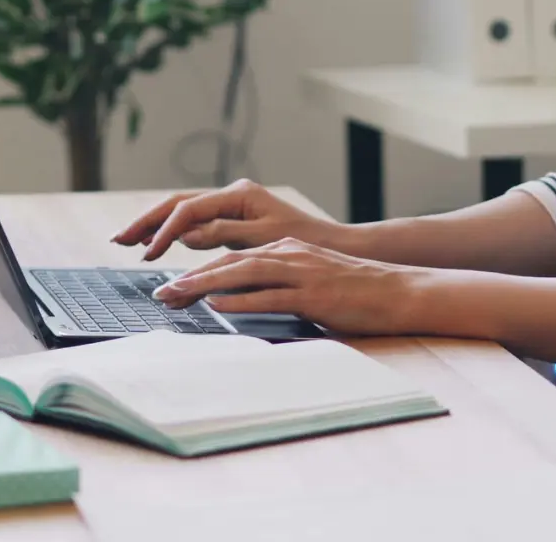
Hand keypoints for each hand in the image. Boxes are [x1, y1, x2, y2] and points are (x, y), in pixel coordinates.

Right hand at [111, 180, 340, 260]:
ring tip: (128, 240)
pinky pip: (195, 223)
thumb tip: (186, 234)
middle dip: (147, 221)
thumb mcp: (265, 240)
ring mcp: (231, 205)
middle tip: (119, 239)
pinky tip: (157, 242)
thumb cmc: (305, 244)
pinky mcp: (232, 218)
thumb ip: (224, 234)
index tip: (147, 253)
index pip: (190, 210)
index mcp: (239, 195)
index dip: (164, 231)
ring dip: (155, 225)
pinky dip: (173, 232)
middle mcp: (232, 195)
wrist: (332, 246)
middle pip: (178, 204)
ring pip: (183, 212)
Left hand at [150, 238, 421, 335]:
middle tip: (160, 293)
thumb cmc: (352, 292)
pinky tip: (220, 305)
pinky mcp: (314, 293)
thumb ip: (273, 285)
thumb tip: (236, 298)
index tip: (170, 287)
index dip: (197, 271)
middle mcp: (288, 255)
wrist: (396, 291)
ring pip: (243, 273)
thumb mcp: (307, 281)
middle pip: (229, 262)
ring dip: (205, 285)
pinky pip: (271, 295)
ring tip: (177, 296)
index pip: (231, 258)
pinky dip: (242, 299)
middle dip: (190, 278)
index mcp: (284, 250)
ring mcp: (301, 272)